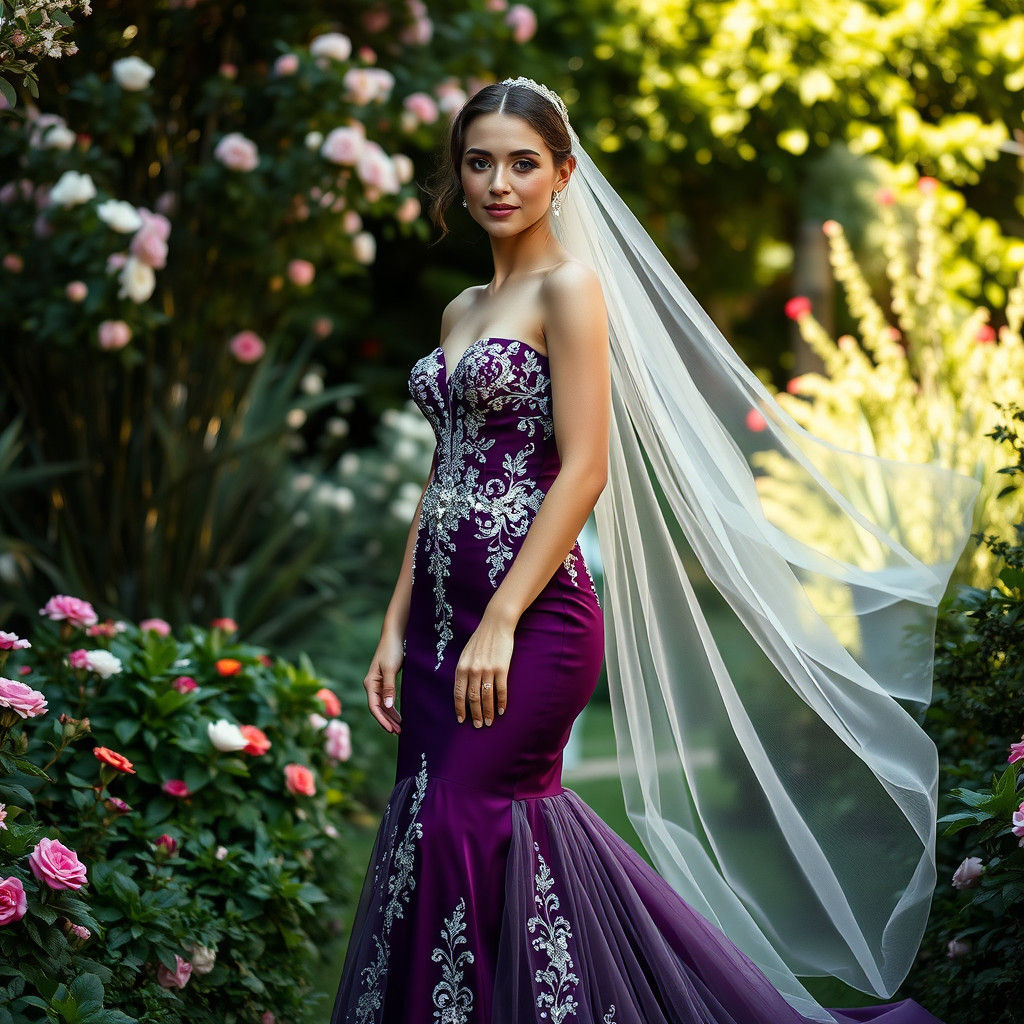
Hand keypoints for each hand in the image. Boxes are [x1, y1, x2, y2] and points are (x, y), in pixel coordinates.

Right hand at [363, 630, 404, 734]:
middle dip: (387, 721)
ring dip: (390, 717)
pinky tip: (398, 715)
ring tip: (399, 728)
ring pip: (382, 705)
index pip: (374, 707)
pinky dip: (392, 708)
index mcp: (370, 683)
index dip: (382, 720)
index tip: (391, 730)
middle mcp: (372, 685)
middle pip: (378, 708)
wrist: (393, 636)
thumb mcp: (391, 668)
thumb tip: (388, 706)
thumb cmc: (391, 650)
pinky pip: (387, 699)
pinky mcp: (385, 682)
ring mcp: (378, 684)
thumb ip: (389, 687)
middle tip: (399, 733)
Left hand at [453, 611, 514, 727]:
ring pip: (486, 697)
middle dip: (475, 714)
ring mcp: (487, 670)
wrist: (496, 624)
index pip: (458, 693)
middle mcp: (473, 670)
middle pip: (473, 699)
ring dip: (488, 712)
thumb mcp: (466, 654)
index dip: (460, 708)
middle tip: (478, 725)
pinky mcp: (501, 668)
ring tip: (489, 722)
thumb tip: (462, 689)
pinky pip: (501, 690)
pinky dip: (501, 702)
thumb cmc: (480, 639)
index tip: (462, 720)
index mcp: (462, 667)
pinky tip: (502, 710)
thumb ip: (463, 670)